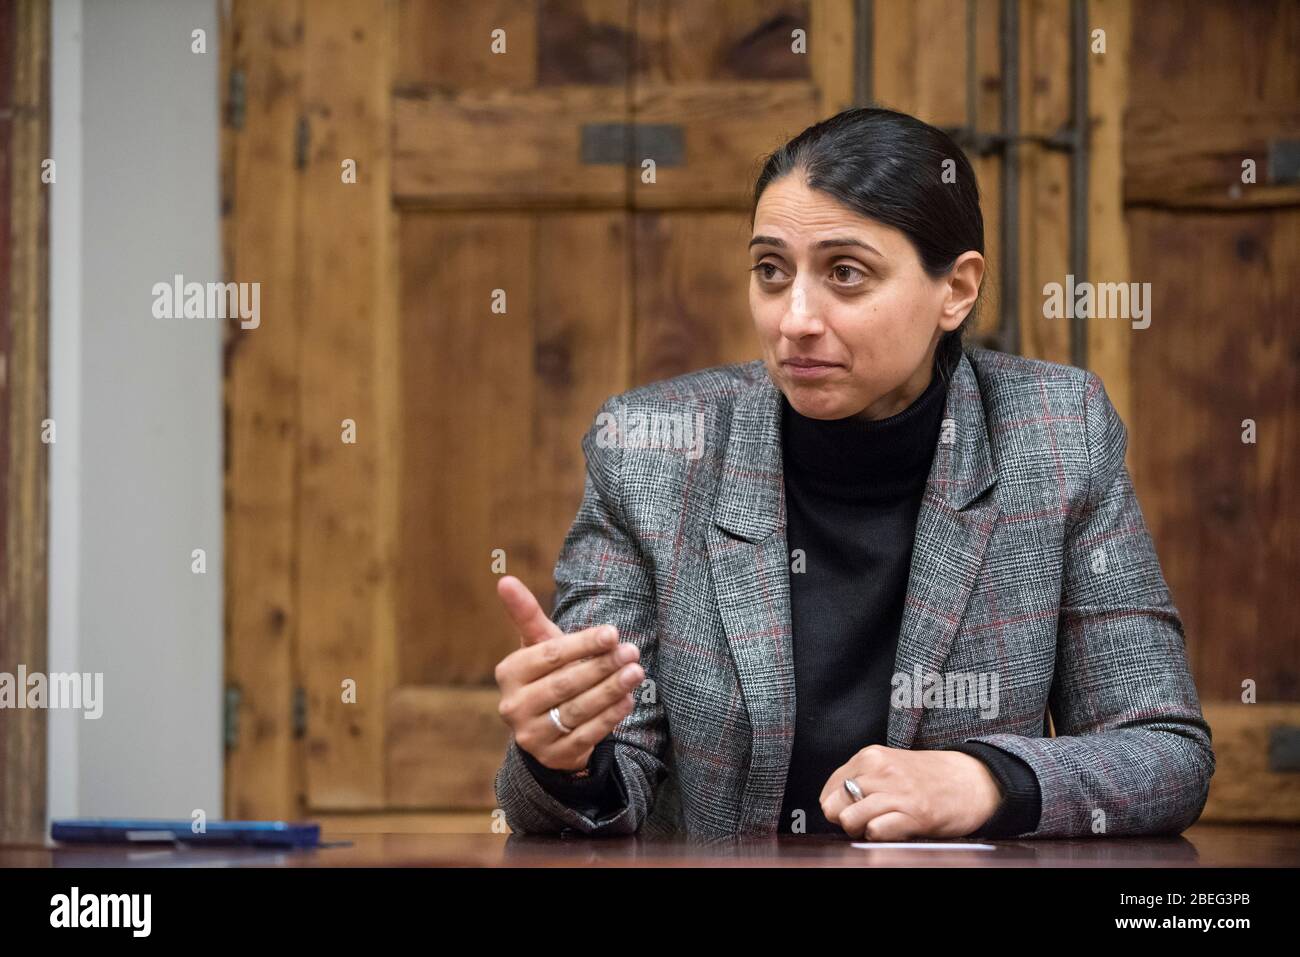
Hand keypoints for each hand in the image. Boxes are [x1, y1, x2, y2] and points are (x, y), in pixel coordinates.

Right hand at [493, 575, 643, 772]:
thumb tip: (505, 578)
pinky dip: (609, 717)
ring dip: (611, 690)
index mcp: (509, 673)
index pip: (550, 656)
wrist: (547, 727)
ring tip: (636, 672)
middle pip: (565, 683)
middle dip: (602, 666)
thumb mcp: (538, 645)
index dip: (582, 644)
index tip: (613, 632)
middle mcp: (514, 706)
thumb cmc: (547, 674)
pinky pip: (586, 735)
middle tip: (632, 651)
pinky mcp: (553, 756)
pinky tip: (628, 700)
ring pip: (578, 710)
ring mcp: (532, 735)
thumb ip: (525, 614)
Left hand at [819, 745, 1001, 839]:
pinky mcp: (915, 813)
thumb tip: (831, 805)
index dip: (836, 806)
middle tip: (864, 822)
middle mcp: (881, 770)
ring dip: (859, 830)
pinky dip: (878, 836)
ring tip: (878, 827)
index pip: (830, 788)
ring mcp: (898, 791)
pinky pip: (875, 830)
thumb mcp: (890, 767)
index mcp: (871, 756)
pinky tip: (893, 830)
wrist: (974, 780)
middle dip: (844, 820)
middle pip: (835, 804)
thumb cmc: (929, 778)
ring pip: (849, 817)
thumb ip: (862, 779)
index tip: (851, 811)